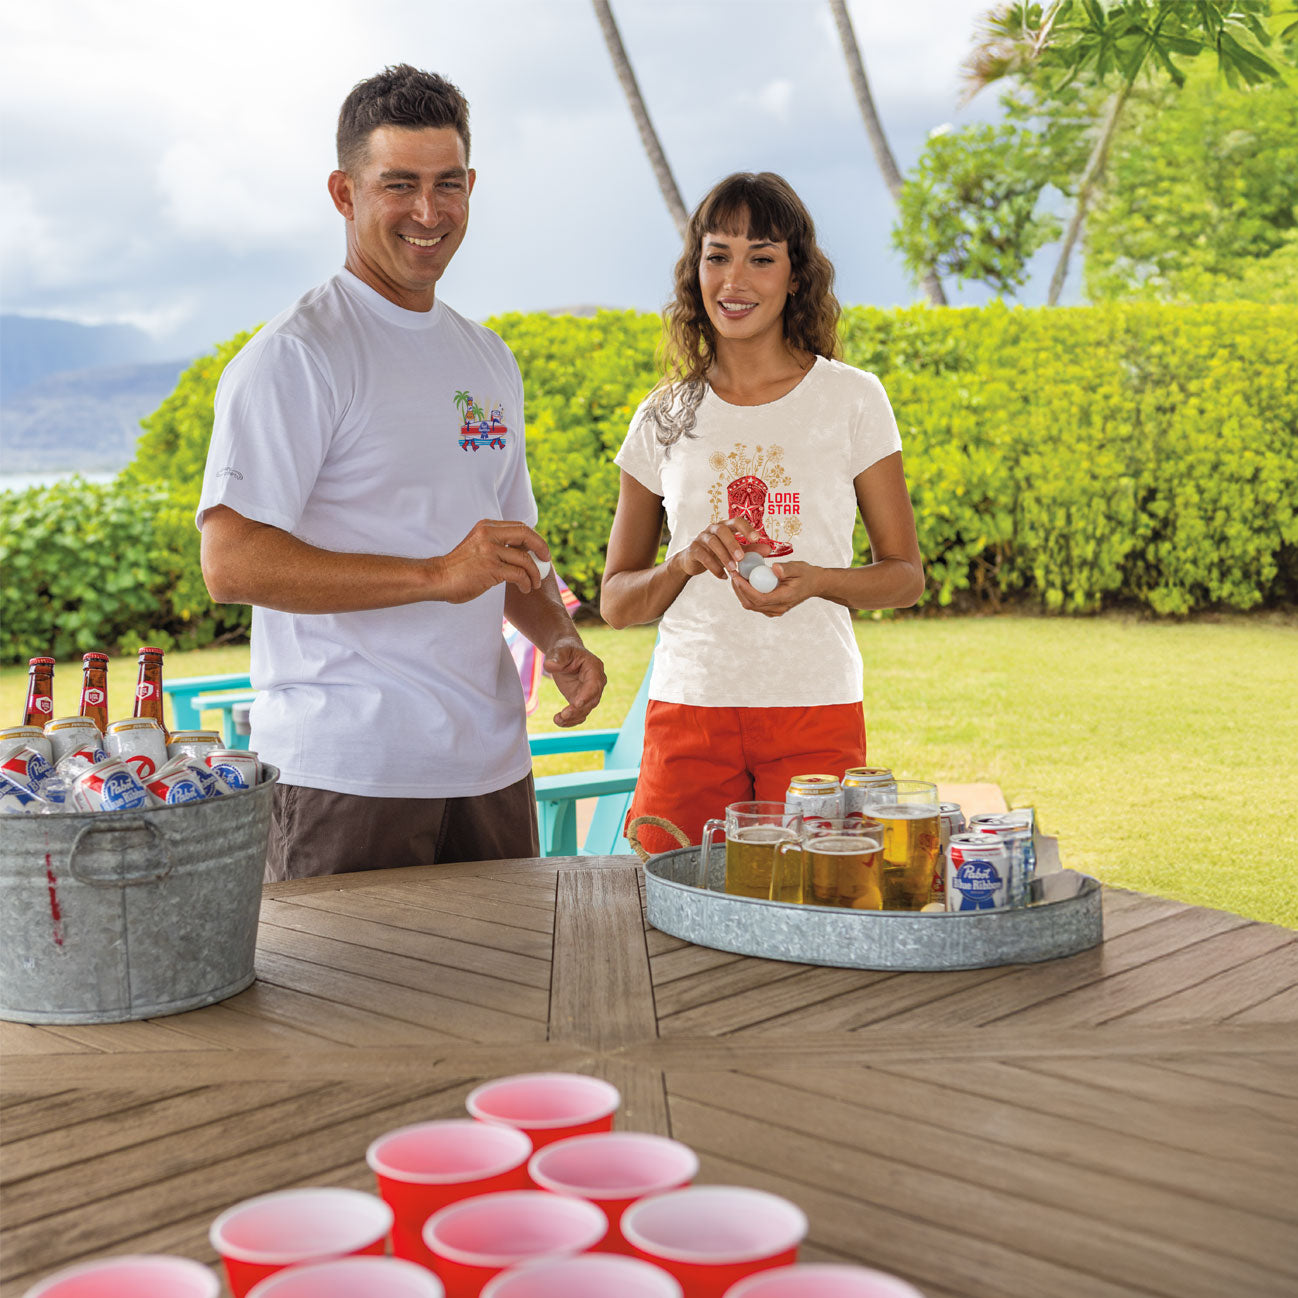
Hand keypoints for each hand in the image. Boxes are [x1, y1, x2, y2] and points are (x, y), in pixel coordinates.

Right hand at [430, 520, 549, 603]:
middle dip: (541, 548)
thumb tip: (523, 550)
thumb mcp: (478, 545)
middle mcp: (489, 534)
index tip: (540, 552)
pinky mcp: (491, 568)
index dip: (534, 539)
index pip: (519, 527)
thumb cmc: (459, 567)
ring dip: (534, 573)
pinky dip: (526, 582)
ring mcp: (490, 550)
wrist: (438, 578)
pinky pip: (519, 574)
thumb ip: (497, 543)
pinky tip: (525, 588)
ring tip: (534, 583)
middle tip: (546, 562)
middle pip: (526, 535)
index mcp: (487, 526)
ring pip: (525, 558)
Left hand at [544, 642, 606, 727]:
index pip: (594, 684)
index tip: (576, 704)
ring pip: (586, 710)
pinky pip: (579, 714)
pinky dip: (570, 720)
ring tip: (557, 720)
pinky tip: (558, 721)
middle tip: (564, 715)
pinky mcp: (581, 700)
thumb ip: (556, 657)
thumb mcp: (559, 650)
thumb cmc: (564, 650)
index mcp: (594, 667)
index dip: (587, 695)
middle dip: (578, 709)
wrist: (564, 655)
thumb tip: (550, 666)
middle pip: (592, 700)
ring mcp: (589, 693)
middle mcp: (596, 682)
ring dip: (573, 718)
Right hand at [675, 515, 763, 579]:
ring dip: (723, 556)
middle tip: (741, 558)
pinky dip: (713, 567)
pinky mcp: (693, 549)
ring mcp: (701, 538)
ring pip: (712, 542)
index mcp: (726, 526)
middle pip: (722, 530)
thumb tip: (768, 550)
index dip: (746, 528)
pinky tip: (722, 576)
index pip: (736, 521)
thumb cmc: (717, 553)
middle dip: (732, 544)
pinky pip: (703, 556)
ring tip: (732, 569)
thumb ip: (750, 550)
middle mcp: (713, 528)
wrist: (693, 561)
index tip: (757, 538)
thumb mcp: (735, 551)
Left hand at [731, 561, 820, 617]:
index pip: (760, 598)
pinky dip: (746, 593)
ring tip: (736, 575)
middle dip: (738, 589)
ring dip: (740, 591)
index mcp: (785, 598)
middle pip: (751, 604)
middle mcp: (778, 608)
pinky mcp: (771, 608)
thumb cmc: (806, 574)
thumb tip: (774, 568)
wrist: (814, 584)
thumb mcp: (799, 568)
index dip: (745, 589)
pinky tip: (743, 580)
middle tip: (733, 573)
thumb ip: (787, 569)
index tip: (737, 576)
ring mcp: (774, 611)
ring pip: (750, 605)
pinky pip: (754, 604)